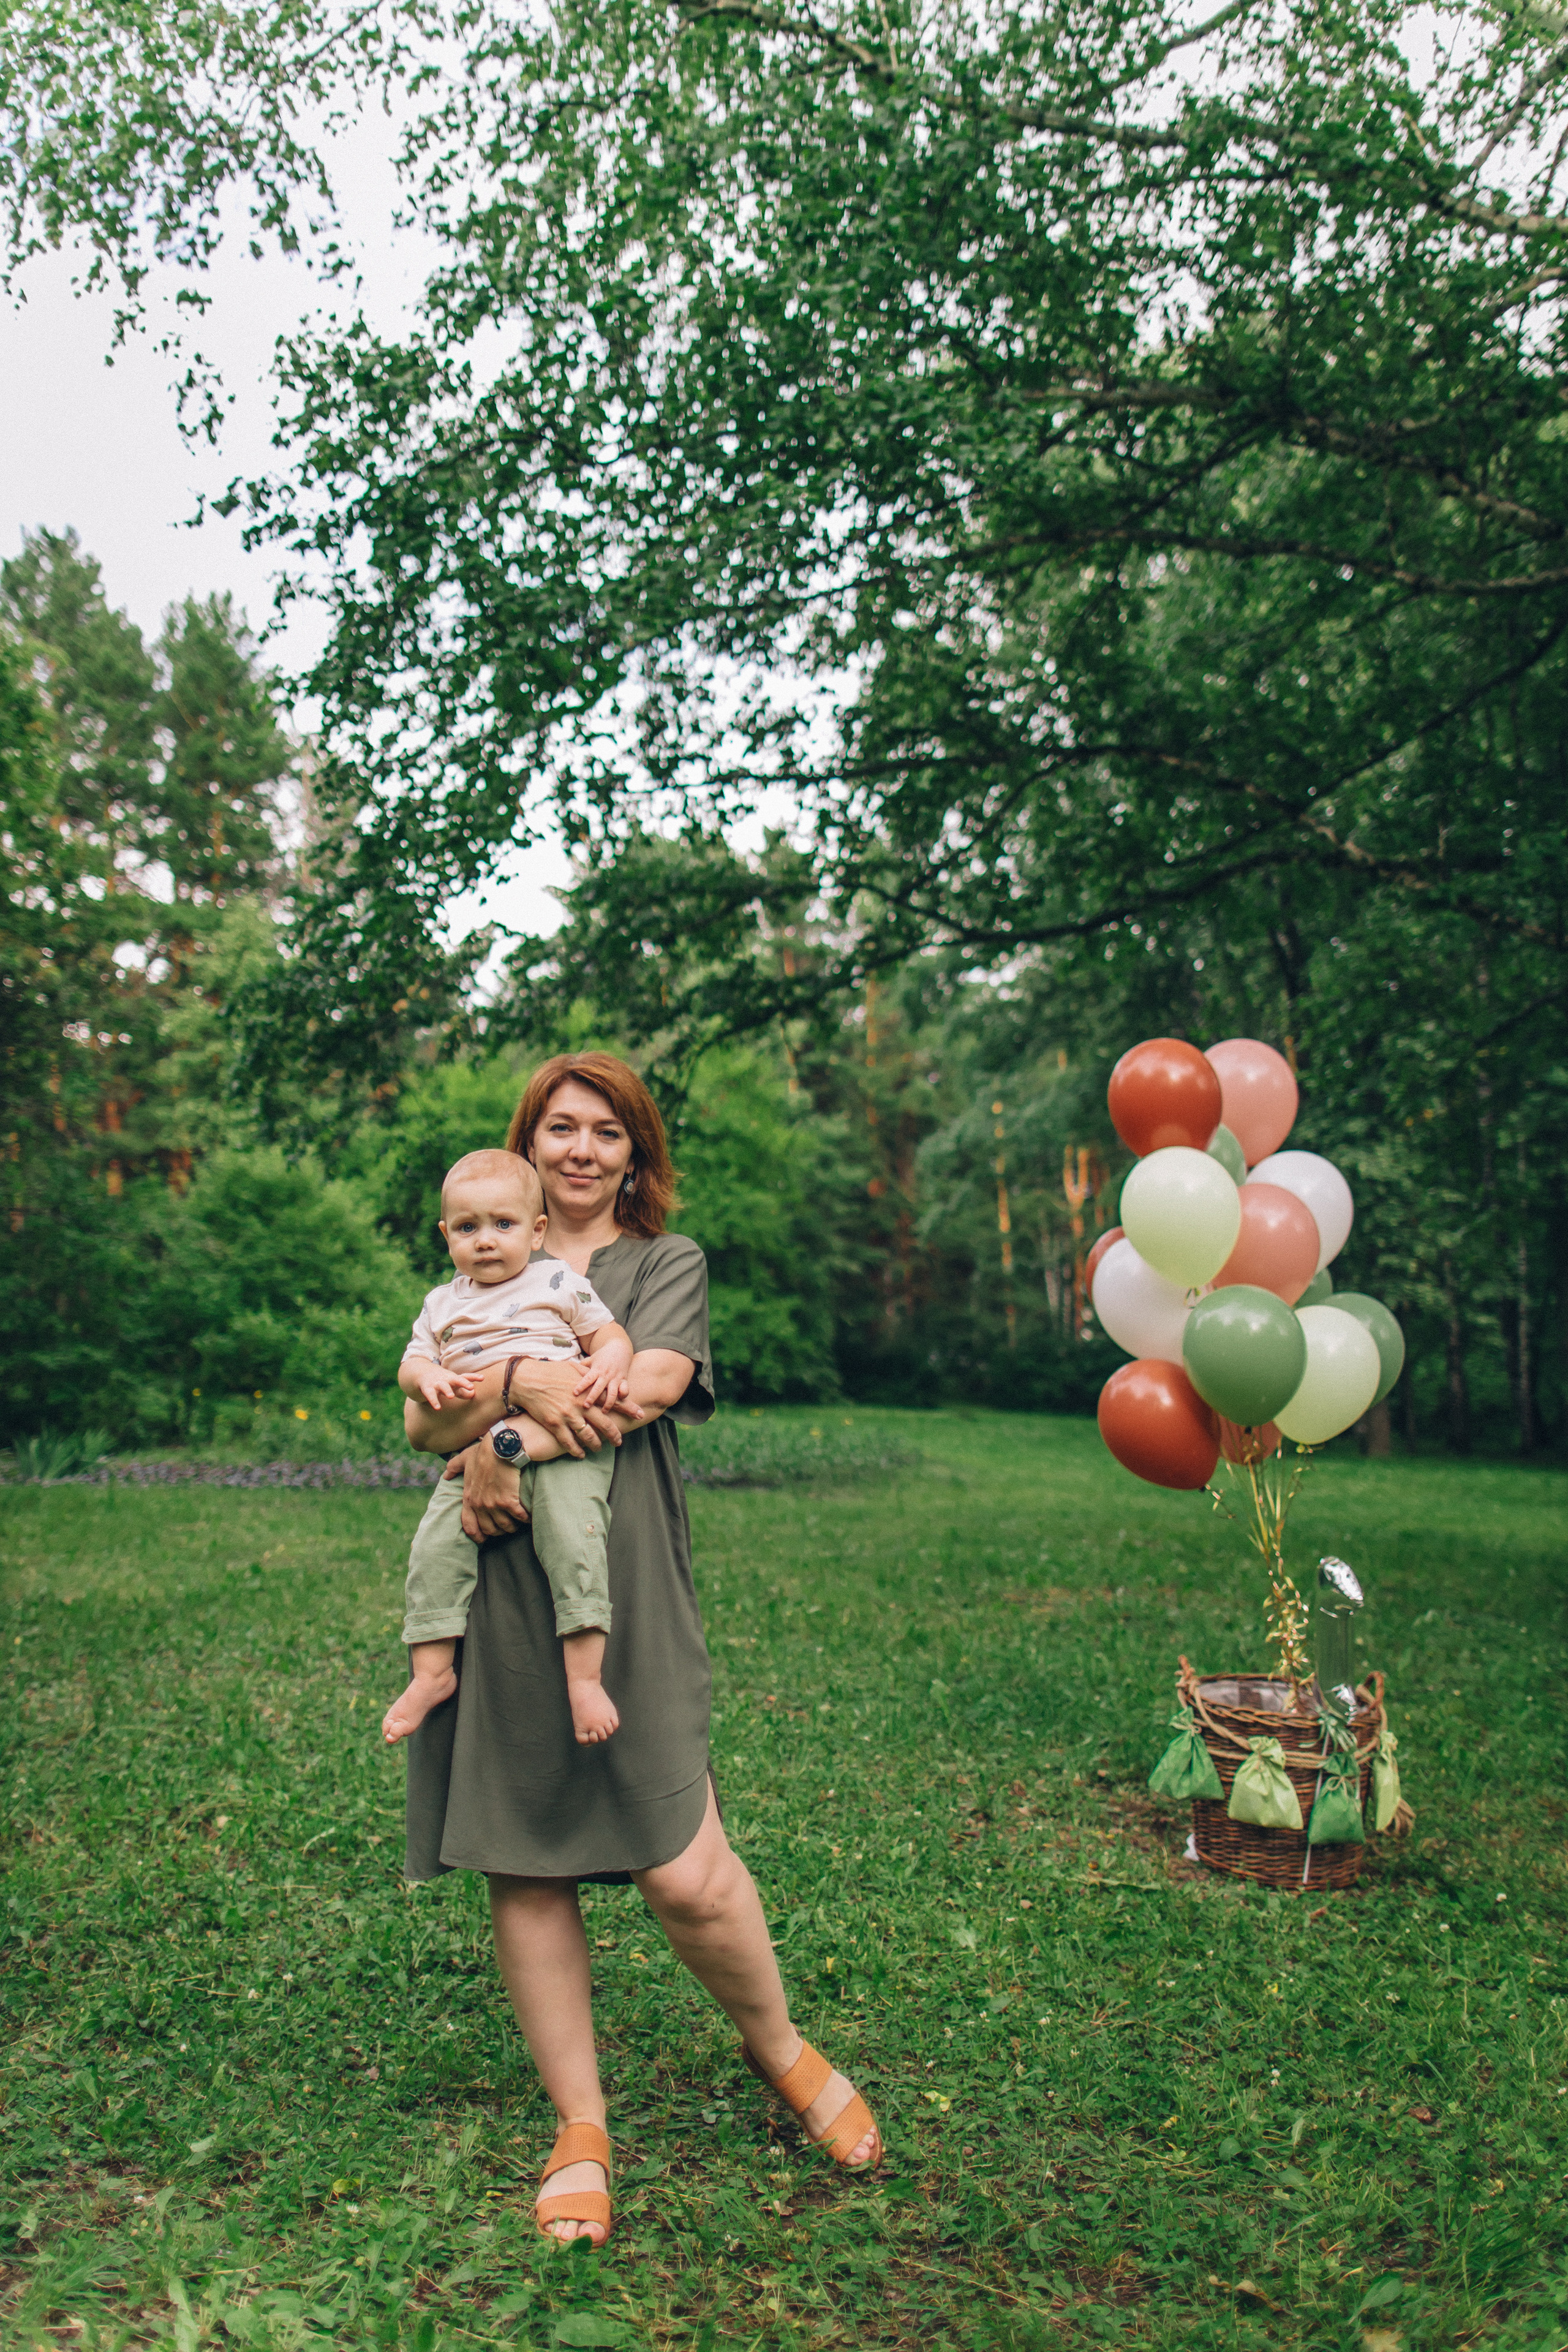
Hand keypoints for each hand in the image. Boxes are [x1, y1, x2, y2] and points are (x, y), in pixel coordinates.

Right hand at [414, 1364, 475, 1410]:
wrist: (423, 1373)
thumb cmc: (443, 1382)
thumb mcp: (453, 1386)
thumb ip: (463, 1391)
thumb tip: (473, 1394)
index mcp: (455, 1379)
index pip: (465, 1376)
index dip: (474, 1377)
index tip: (482, 1378)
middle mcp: (447, 1380)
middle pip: (456, 1379)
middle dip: (463, 1382)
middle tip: (471, 1386)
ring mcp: (437, 1383)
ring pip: (443, 1386)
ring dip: (447, 1390)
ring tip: (451, 1396)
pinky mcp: (427, 1388)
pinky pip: (430, 1395)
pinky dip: (433, 1401)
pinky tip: (437, 1407)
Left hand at [457, 1441, 532, 1541]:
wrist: (501, 1446)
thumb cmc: (484, 1451)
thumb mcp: (465, 1458)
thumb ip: (454, 1467)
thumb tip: (446, 1475)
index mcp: (468, 1497)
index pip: (468, 1524)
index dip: (476, 1535)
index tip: (484, 1539)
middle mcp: (479, 1504)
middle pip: (489, 1529)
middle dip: (498, 1531)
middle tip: (505, 1527)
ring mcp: (494, 1504)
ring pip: (504, 1526)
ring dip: (512, 1526)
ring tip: (518, 1522)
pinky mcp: (508, 1501)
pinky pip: (518, 1518)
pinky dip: (524, 1518)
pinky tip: (528, 1516)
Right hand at [502, 1358, 637, 1457]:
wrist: (526, 1380)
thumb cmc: (550, 1372)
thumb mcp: (573, 1369)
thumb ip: (588, 1377)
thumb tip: (599, 1377)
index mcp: (587, 1390)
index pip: (613, 1401)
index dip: (628, 1409)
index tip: (641, 1414)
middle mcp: (581, 1405)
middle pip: (604, 1423)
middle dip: (614, 1434)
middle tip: (619, 1441)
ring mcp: (568, 1416)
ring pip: (588, 1436)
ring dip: (596, 1444)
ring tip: (599, 1448)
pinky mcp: (555, 1424)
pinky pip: (568, 1442)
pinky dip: (576, 1450)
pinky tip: (580, 1455)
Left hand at [572, 1357, 628, 1409]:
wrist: (620, 1347)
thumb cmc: (603, 1355)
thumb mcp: (591, 1359)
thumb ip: (581, 1366)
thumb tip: (567, 1370)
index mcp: (596, 1369)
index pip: (587, 1379)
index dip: (581, 1386)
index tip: (575, 1393)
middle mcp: (606, 1375)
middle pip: (598, 1388)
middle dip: (592, 1398)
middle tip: (585, 1406)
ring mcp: (615, 1378)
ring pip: (612, 1393)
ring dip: (608, 1403)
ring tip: (603, 1411)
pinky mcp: (624, 1380)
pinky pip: (625, 1389)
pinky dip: (623, 1395)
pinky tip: (620, 1401)